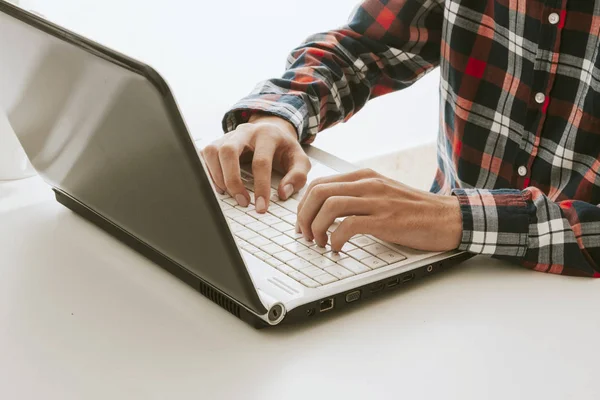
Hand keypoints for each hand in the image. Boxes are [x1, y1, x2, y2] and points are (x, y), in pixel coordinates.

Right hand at [201, 114, 310, 212]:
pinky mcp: (217, 141)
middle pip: (228, 151)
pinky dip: (208, 173)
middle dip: (232, 180)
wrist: (272, 129)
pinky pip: (204, 155)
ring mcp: (228, 135)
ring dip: (218, 176)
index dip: (260, 187)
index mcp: (267, 134)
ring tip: (229, 195)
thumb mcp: (300, 159)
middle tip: (242, 202)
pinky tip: (219, 187)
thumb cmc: (284, 148)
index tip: (261, 207)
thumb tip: (283, 193)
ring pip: (213, 151)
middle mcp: (245, 132)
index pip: (260, 162)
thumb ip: (298, 176)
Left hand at [296, 169, 462, 251]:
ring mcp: (377, 201)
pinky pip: (349, 225)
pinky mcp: (386, 220)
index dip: (303, 205)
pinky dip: (336, 239)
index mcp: (364, 177)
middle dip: (304, 216)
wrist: (448, 217)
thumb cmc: (415, 210)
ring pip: (329, 206)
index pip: (319, 183)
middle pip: (318, 192)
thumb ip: (357, 196)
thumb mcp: (382, 193)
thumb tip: (327, 210)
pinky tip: (338, 248)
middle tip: (305, 235)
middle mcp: (368, 184)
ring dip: (316, 227)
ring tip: (319, 243)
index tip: (302, 222)